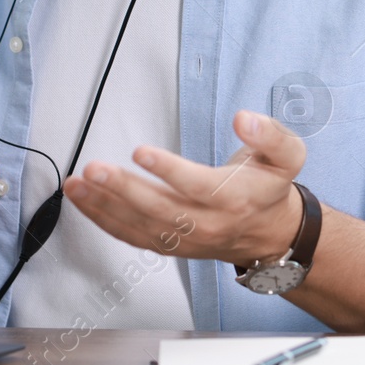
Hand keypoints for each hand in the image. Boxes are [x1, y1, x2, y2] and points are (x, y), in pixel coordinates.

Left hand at [62, 110, 305, 265]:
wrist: (270, 234)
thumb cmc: (269, 187)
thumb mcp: (288, 155)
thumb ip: (271, 134)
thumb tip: (244, 118)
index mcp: (235, 199)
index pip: (197, 186)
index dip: (168, 171)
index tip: (141, 152)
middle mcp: (207, 224)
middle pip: (160, 210)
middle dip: (124, 190)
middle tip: (94, 170)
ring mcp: (186, 239)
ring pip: (140, 226)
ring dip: (104, 205)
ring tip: (77, 183)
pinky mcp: (169, 245)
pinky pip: (132, 236)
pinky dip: (103, 219)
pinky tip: (82, 200)